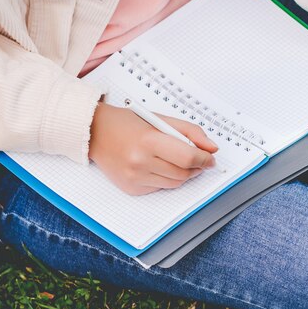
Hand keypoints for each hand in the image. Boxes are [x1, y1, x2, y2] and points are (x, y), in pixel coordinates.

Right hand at [88, 102, 217, 194]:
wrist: (95, 132)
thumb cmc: (128, 123)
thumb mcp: (160, 119)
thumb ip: (190, 132)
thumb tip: (212, 148)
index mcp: (149, 140)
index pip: (188, 157)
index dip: (204, 159)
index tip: (211, 158)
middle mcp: (140, 162)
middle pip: (183, 173)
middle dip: (197, 168)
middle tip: (200, 160)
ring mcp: (134, 178)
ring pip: (174, 183)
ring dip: (183, 174)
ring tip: (179, 160)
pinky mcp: (131, 188)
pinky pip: (160, 187)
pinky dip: (166, 178)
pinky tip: (158, 165)